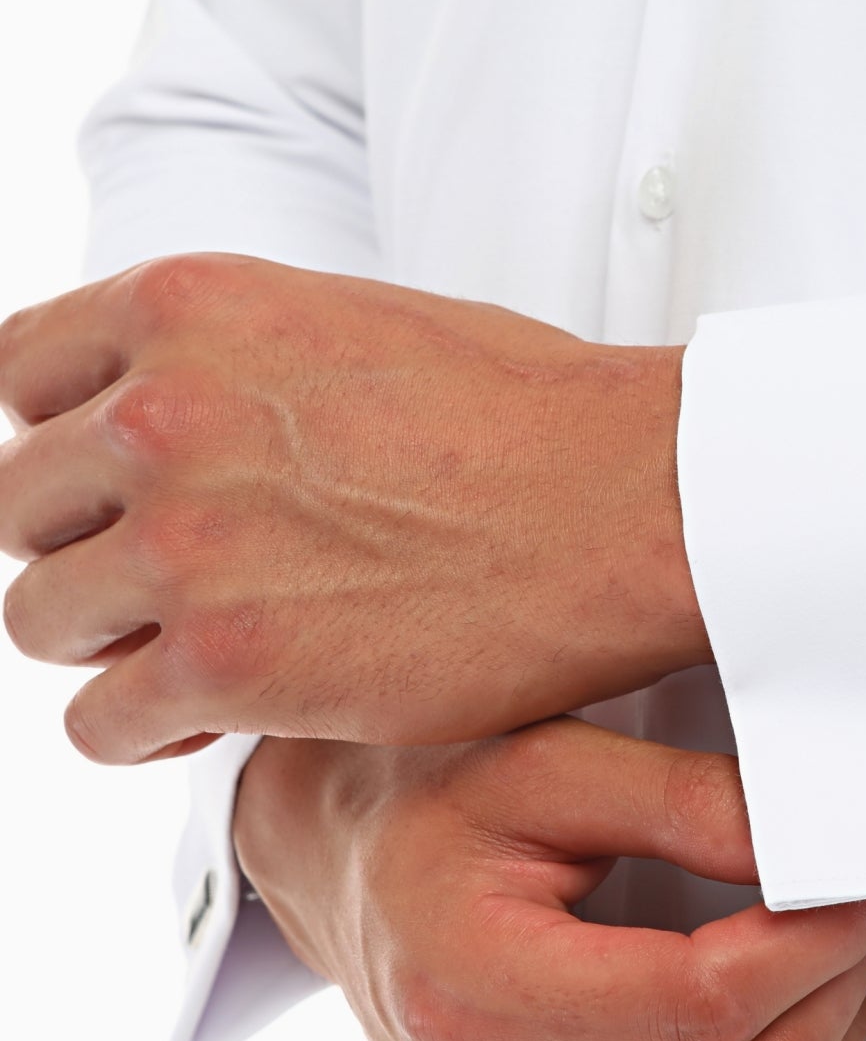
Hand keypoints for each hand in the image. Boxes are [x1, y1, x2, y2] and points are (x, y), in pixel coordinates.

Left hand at [0, 254, 707, 762]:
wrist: (629, 502)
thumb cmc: (533, 417)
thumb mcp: (361, 322)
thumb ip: (241, 361)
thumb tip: (187, 411)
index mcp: (192, 310)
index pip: (21, 374)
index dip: (58, 439)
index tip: (103, 486)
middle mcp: (160, 418)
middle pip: (25, 506)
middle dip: (88, 546)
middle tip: (167, 580)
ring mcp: (185, 544)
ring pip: (42, 619)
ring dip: (108, 643)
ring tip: (195, 652)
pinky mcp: (228, 666)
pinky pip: (99, 725)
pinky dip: (142, 731)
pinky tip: (208, 718)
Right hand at [234, 717, 865, 1040]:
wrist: (359, 875)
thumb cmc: (438, 813)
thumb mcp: (552, 762)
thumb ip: (687, 802)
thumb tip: (813, 849)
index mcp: (471, 992)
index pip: (704, 1004)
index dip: (816, 941)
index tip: (853, 885)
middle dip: (840, 987)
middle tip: (851, 909)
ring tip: (827, 978)